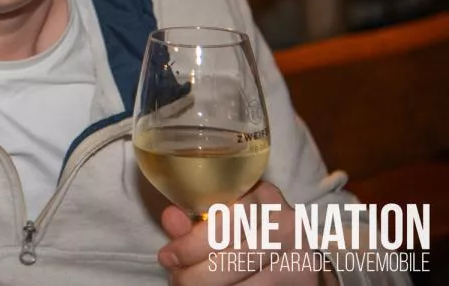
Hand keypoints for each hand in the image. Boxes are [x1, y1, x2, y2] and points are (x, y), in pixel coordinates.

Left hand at [158, 182, 335, 285]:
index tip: (168, 257)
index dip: (190, 244)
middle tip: (177, 280)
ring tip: (190, 285)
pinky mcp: (304, 280)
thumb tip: (170, 218)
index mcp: (262, 196)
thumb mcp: (222, 220)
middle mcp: (285, 223)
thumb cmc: (250, 233)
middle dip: (196, 274)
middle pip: (232, 258)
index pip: (221, 223)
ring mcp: (299, 254)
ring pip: (243, 281)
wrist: (299, 258)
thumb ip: (194, 221)